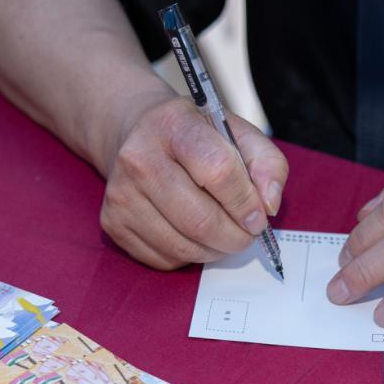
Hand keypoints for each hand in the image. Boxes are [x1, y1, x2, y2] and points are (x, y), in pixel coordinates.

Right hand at [101, 96, 288, 269]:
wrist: (135, 134)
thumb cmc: (194, 137)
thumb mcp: (236, 132)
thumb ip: (266, 163)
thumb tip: (269, 206)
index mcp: (173, 125)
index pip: (218, 171)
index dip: (246, 202)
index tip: (259, 217)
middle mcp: (139, 158)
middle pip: (200, 219)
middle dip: (235, 237)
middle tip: (247, 235)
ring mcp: (121, 194)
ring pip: (184, 246)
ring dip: (215, 250)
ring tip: (223, 234)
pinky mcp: (113, 223)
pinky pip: (165, 258)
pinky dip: (189, 255)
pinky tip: (192, 235)